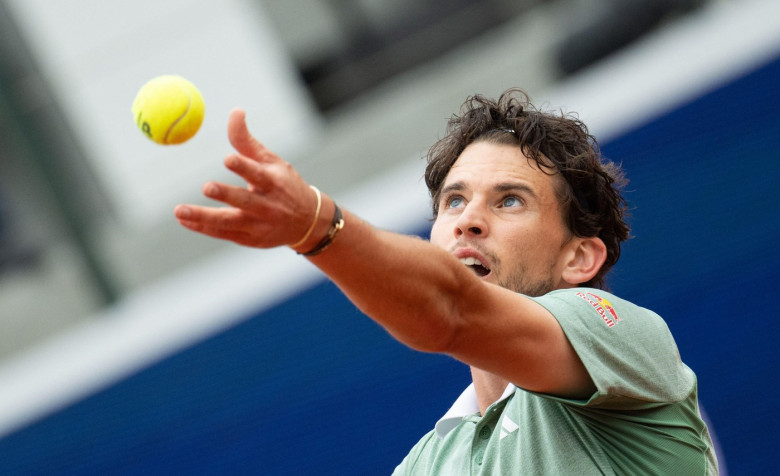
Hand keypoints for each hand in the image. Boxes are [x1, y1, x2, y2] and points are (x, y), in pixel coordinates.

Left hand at [174, 108, 316, 248]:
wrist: (307, 222)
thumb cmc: (284, 185)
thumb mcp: (271, 162)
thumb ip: (247, 141)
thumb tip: (235, 111)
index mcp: (273, 183)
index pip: (258, 174)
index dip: (243, 166)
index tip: (228, 158)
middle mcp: (267, 206)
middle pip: (244, 201)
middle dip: (225, 195)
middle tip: (206, 187)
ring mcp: (257, 225)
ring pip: (228, 222)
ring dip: (203, 217)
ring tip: (180, 211)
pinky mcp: (248, 239)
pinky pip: (222, 233)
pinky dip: (202, 227)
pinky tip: (184, 220)